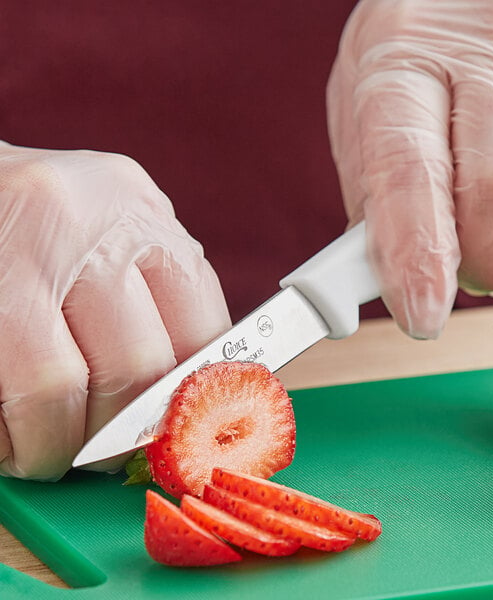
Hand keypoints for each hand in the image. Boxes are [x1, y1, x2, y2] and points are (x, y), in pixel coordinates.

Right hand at [0, 142, 230, 479]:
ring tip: (40, 446)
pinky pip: (11, 396)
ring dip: (54, 445)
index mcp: (140, 212)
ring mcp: (28, 254)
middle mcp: (93, 224)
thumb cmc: (29, 226)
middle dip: (117, 436)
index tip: (175, 431)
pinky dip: (10, 438)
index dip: (192, 400)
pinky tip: (9, 432)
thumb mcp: (101, 236)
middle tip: (97, 451)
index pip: (203, 331)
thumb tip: (182, 400)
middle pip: (140, 370)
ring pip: (64, 394)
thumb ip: (142, 298)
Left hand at [328, 0, 492, 337]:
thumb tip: (385, 270)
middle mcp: (488, 61)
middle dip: (485, 263)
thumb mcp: (363, 103)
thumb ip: (373, 188)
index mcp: (403, 65)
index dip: (418, 258)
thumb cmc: (410, 49)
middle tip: (464, 271)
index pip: (411, 175)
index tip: (420, 315)